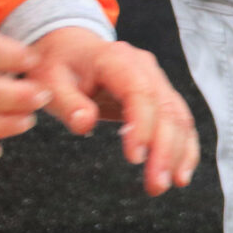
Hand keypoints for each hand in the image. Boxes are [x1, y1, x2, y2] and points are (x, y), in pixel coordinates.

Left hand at [28, 27, 199, 195]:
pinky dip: (185, 148)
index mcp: (116, 59)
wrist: (70, 47)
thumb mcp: (47, 80)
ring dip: (178, 153)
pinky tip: (181, 173)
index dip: (143, 126)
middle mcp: (145, 68)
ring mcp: (158, 81)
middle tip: (156, 185)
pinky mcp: (162, 96)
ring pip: (180, 118)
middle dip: (165, 150)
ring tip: (168, 184)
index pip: (139, 92)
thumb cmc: (58, 65)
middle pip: (166, 109)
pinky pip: (181, 122)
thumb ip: (66, 102)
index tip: (135, 158)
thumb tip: (84, 124)